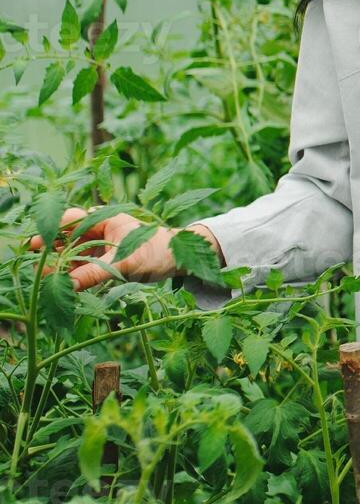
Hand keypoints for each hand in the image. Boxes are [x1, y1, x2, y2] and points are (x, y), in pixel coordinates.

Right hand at [26, 206, 222, 291]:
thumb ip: (97, 273)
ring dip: (60, 265)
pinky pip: (82, 265)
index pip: (70, 220)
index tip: (35, 245)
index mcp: (104, 218)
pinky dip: (73, 274)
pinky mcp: (103, 259)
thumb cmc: (158, 251)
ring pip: (73, 254)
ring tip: (47, 280)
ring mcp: (100, 244)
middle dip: (52, 252)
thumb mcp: (127, 262)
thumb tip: (69, 284)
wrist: (181, 259)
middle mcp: (99, 229)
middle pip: (67, 238)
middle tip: (38, 268)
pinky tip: (63, 285)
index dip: (51, 231)